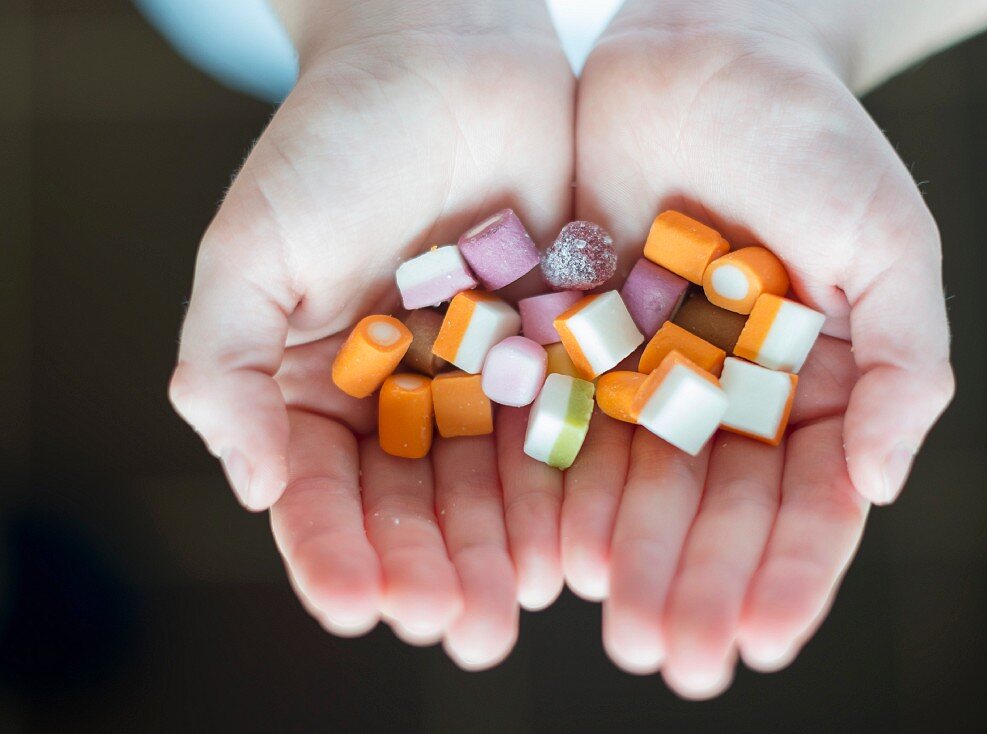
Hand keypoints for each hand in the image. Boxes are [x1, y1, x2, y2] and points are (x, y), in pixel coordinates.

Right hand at [168, 0, 574, 667]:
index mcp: (323, 383)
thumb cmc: (336, 139)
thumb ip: (225, 364)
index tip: (359, 603)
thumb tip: (251, 482)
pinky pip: (573, 422)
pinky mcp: (563, 345)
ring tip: (525, 603)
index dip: (338, 548)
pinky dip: (576, 479)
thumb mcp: (252, 247)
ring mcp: (489, 375)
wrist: (447, 53)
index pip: (325, 487)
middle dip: (437, 568)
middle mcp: (408, 394)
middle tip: (461, 630)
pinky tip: (585, 530)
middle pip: (419, 503)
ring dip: (511, 547)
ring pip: (499, 481)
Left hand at [567, 0, 953, 696]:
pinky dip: (562, 487)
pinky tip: (552, 547)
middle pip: (713, 509)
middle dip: (696, 583)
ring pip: (637, 484)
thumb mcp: (886, 239)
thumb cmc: (808, 136)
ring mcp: (650, 371)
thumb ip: (904, 361)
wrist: (701, 50)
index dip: (788, 573)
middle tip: (673, 661)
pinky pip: (567, 423)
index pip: (805, 498)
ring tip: (616, 628)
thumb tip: (884, 486)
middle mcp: (727, 393)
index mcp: (813, 382)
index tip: (761, 640)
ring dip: (627, 560)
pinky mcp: (578, 340)